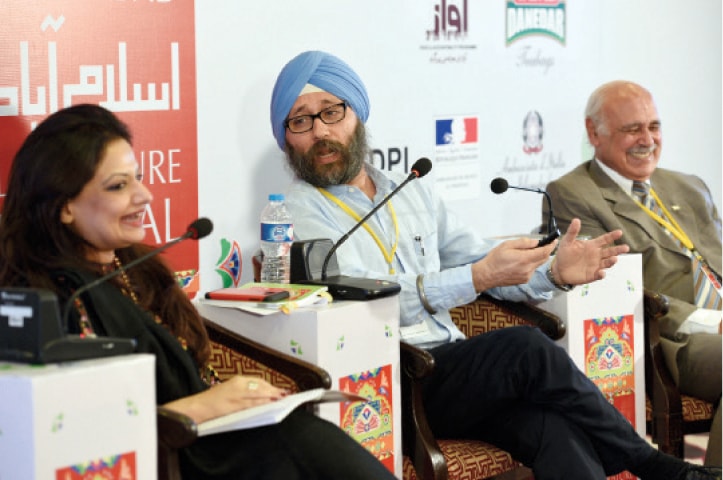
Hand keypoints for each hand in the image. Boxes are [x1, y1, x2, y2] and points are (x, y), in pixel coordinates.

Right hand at [163, 375, 288, 423]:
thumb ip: (244, 392)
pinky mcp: (233, 405)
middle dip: (274, 391)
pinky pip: (251, 404)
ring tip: (281, 400)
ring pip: (258, 395)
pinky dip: (262, 404)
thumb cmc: (212, 401)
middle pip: (261, 387)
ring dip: (271, 397)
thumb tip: (262, 396)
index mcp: (236, 380)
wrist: (196, 407)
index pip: (258, 381)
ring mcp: (236, 395)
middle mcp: (237, 385)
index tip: (280, 390)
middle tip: (285, 395)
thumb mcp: (229, 390)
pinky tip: (269, 406)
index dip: (270, 386)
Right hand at [472, 236, 557, 291]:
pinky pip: (532, 270)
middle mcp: (528, 269)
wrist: (487, 275)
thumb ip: (523, 242)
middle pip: (544, 259)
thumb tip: (536, 242)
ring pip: (538, 264)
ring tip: (525, 253)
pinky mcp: (524, 280)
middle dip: (545, 251)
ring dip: (536, 257)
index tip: (554, 240)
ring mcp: (527, 276)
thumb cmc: (495, 259)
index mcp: (524, 259)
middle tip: (543, 244)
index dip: (551, 246)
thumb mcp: (506, 245)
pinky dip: (531, 264)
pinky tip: (520, 262)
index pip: (544, 252)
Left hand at [553, 218, 629, 284]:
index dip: (612, 236)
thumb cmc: (564, 254)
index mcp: (592, 245)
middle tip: (626, 247)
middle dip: (618, 250)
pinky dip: (601, 274)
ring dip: (611, 261)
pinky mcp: (591, 275)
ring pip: (607, 263)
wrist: (559, 268)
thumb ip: (572, 232)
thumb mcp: (567, 241)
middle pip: (610, 252)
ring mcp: (595, 265)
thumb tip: (576, 220)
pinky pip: (598, 275)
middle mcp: (596, 255)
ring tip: (614, 259)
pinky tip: (602, 273)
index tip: (620, 232)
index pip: (605, 239)